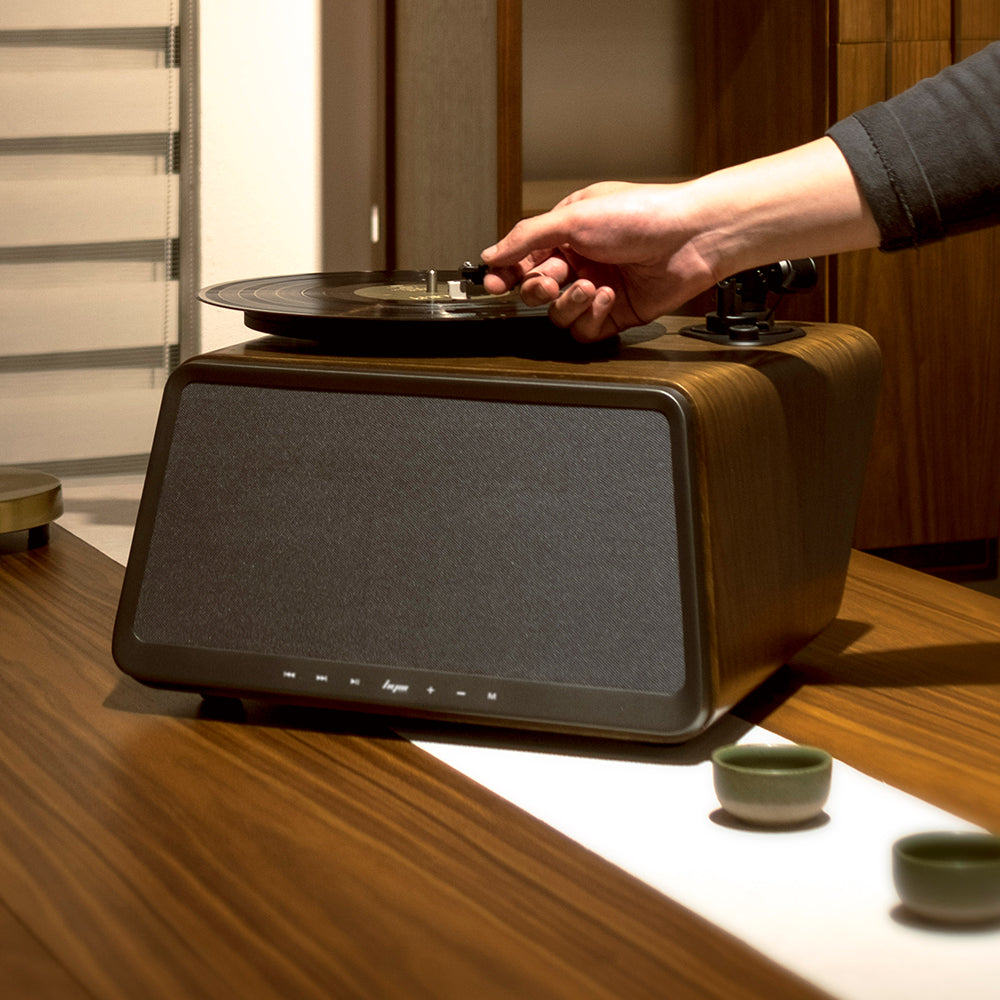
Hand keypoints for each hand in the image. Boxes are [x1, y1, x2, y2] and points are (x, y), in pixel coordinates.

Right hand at [480, 140, 880, 341]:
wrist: (691, 237)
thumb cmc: (642, 215)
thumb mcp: (573, 217)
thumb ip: (527, 238)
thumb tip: (492, 254)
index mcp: (566, 233)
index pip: (523, 259)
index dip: (506, 274)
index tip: (496, 284)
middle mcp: (580, 262)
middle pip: (536, 291)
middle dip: (540, 288)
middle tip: (554, 280)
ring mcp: (597, 290)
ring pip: (559, 314)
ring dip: (570, 303)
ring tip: (591, 286)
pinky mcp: (616, 314)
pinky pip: (586, 331)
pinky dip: (591, 318)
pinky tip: (608, 297)